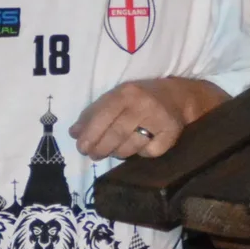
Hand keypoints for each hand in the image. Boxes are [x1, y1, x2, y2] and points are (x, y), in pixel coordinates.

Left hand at [70, 80, 187, 160]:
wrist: (176, 96)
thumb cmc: (138, 98)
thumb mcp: (114, 98)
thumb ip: (92, 114)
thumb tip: (74, 133)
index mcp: (126, 93)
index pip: (103, 116)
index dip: (90, 135)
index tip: (81, 148)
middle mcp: (144, 105)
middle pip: (116, 134)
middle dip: (101, 149)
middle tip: (94, 155)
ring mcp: (160, 119)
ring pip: (131, 147)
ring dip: (118, 153)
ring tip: (114, 151)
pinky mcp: (172, 133)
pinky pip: (150, 152)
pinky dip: (141, 154)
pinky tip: (139, 146)